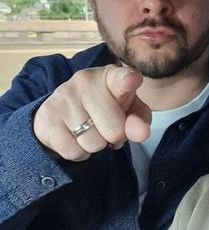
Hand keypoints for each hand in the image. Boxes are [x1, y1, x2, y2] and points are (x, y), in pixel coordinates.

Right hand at [33, 65, 152, 160]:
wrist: (64, 113)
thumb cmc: (107, 110)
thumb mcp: (130, 111)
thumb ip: (140, 121)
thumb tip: (140, 133)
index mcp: (111, 77)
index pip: (122, 78)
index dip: (128, 80)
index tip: (132, 79)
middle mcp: (85, 81)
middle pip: (114, 130)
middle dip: (115, 138)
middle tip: (106, 128)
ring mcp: (63, 97)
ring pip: (93, 144)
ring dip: (96, 146)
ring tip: (90, 131)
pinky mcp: (47, 116)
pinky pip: (73, 151)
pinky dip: (78, 152)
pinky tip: (75, 137)